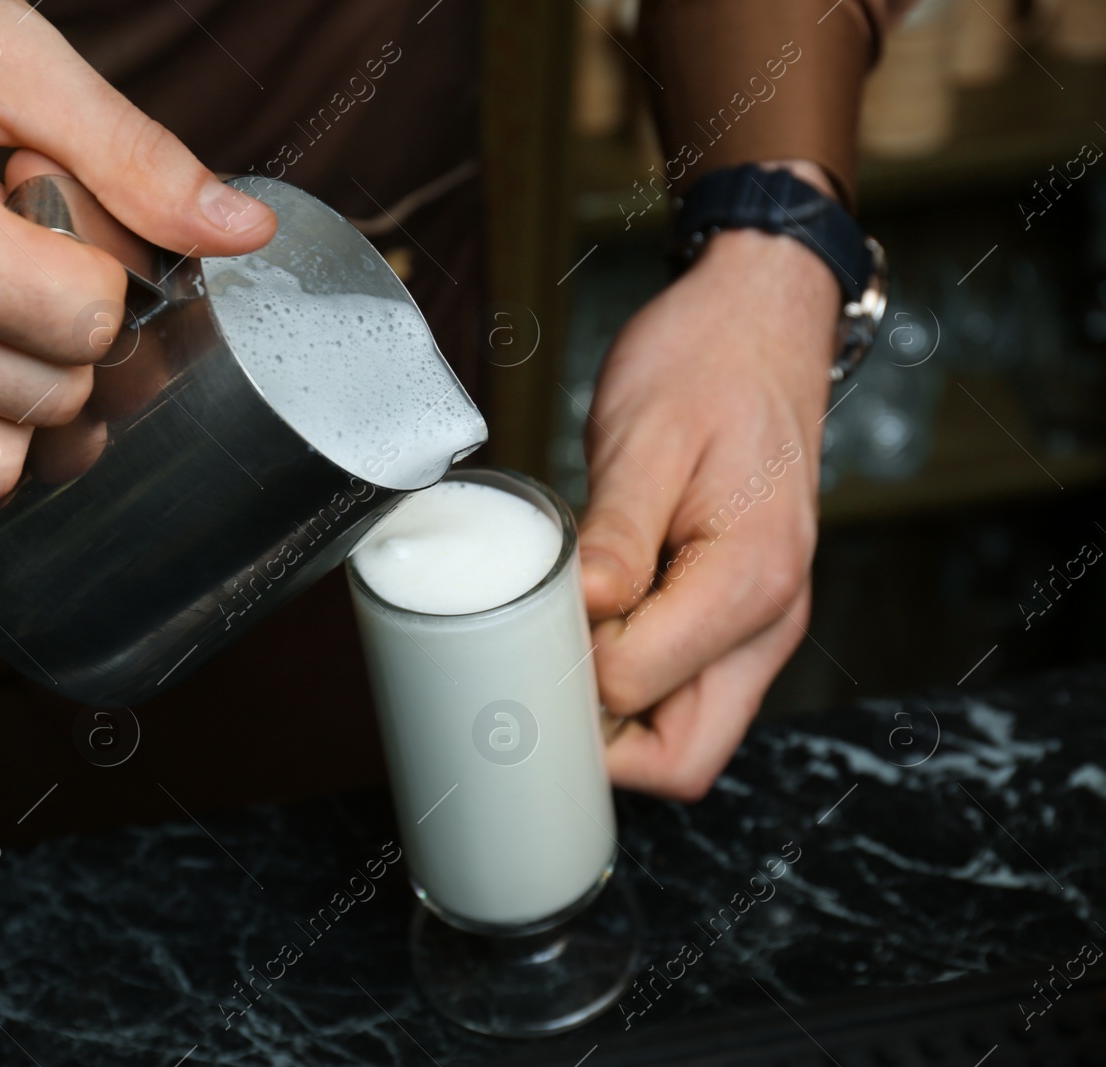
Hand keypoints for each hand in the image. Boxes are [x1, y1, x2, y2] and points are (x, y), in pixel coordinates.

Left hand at [580, 168, 839, 800]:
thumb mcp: (646, 435)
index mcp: (751, 579)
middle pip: (685, 757)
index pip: (640, 689)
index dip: (570, 675)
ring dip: (614, 720)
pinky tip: (585, 636)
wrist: (760, 324)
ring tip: (553, 650)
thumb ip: (616, 533)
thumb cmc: (705, 366)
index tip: (523, 632)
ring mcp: (760, 626)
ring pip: (687, 735)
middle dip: (599, 746)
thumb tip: (582, 614)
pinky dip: (632, 690)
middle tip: (529, 680)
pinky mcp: (738, 616)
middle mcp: (770, 621)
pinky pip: (686, 692)